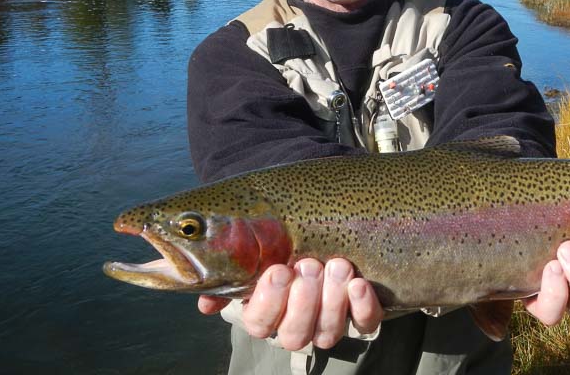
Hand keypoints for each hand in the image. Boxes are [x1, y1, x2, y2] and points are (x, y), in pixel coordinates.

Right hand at [197, 257, 382, 350]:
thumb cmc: (279, 244)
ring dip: (333, 300)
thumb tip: (204, 303)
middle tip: (309, 265)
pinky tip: (359, 283)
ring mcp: (329, 323)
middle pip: (295, 334)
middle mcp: (296, 325)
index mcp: (265, 313)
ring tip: (337, 266)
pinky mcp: (360, 315)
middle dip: (304, 301)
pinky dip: (363, 306)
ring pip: (328, 333)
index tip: (279, 270)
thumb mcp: (252, 255)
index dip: (269, 301)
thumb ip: (227, 277)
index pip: (260, 323)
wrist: (319, 236)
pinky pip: (366, 322)